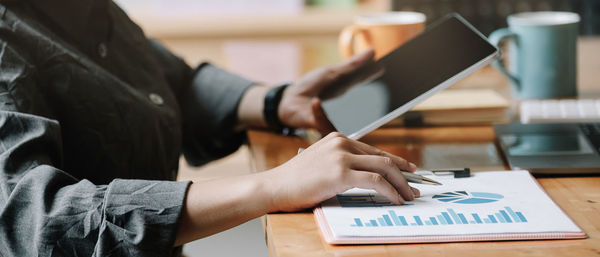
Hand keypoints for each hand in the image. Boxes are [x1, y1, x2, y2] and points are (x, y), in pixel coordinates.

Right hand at [262, 132, 419, 211]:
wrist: (274, 187)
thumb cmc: (294, 181)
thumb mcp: (320, 164)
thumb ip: (341, 163)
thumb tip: (365, 175)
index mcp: (337, 139)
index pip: (374, 151)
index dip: (396, 162)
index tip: (410, 171)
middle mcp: (341, 143)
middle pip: (383, 158)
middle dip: (404, 174)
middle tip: (415, 186)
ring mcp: (341, 156)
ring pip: (384, 168)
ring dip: (401, 184)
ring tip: (410, 196)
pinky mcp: (340, 173)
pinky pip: (375, 182)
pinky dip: (391, 192)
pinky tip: (396, 200)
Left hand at [277, 49, 383, 134]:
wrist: (288, 102)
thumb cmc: (310, 87)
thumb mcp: (332, 72)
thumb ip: (352, 65)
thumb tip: (373, 51)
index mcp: (352, 97)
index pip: (372, 93)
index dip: (385, 88)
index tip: (399, 79)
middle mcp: (348, 113)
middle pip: (365, 114)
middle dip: (371, 108)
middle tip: (379, 97)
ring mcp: (335, 121)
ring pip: (348, 123)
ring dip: (346, 111)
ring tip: (340, 97)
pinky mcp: (320, 127)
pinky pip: (323, 122)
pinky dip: (318, 111)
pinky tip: (316, 102)